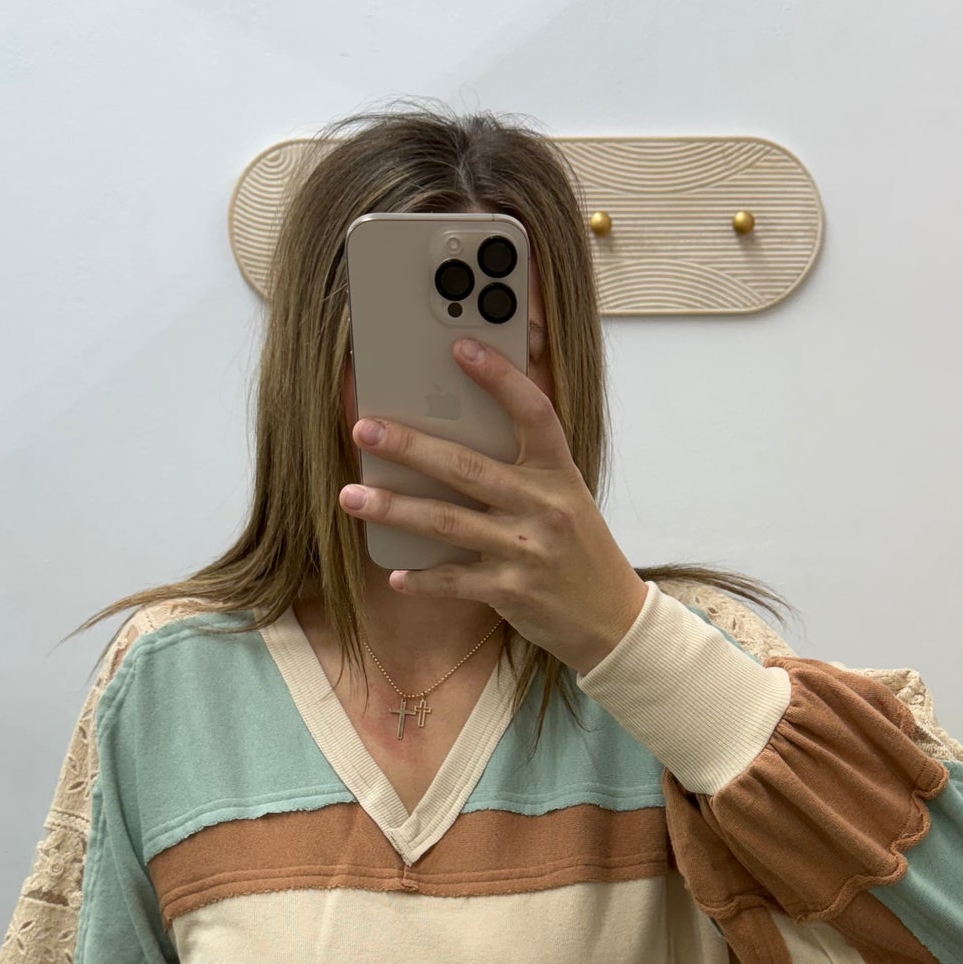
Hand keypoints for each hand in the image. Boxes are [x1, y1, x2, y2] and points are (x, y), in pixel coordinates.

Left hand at [340, 337, 647, 675]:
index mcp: (558, 473)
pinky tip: (395, 574)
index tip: (461, 347)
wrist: (610, 617)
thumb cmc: (579, 550)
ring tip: (352, 496)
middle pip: (467, 467)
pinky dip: (421, 578)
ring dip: (394, 509)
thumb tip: (454, 435)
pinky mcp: (511, 590)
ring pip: (448, 523)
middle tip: (365, 429)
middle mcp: (543, 506)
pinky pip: (454, 581)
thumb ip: (522, 469)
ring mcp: (526, 550)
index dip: (500, 378)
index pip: (533, 412)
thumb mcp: (565, 498)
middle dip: (410, 447)